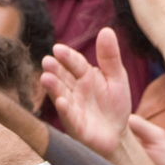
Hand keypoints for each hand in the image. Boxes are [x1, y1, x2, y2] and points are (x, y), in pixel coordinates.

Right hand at [40, 29, 131, 160]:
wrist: (118, 134)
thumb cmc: (115, 104)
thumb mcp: (117, 77)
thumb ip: (110, 56)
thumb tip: (106, 30)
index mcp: (84, 75)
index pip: (74, 62)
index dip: (67, 56)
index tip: (58, 49)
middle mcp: (74, 90)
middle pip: (63, 77)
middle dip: (55, 70)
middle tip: (47, 61)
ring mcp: (72, 107)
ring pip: (61, 95)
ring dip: (53, 88)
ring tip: (46, 79)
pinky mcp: (75, 126)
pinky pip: (69, 117)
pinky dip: (65, 110)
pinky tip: (62, 103)